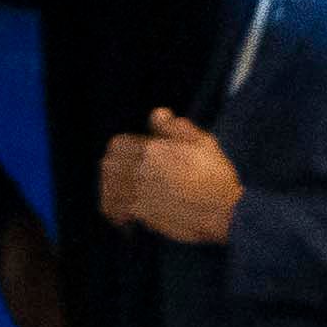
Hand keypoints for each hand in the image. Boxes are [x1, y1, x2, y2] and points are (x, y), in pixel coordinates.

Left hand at [100, 109, 239, 247]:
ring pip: (106, 186)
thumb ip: (176, 127)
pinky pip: (111, 208)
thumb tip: (156, 114)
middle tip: (126, 169)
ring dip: (111, 186)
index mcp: (153, 149)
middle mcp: (140, 170)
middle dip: (114, 165)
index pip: (117, 144)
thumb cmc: (215, 174)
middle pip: (107, 164)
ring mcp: (136, 193)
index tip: (131, 151)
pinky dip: (112, 208)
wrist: (220, 210)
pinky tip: (123, 210)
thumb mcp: (203, 142)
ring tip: (123, 188)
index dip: (122, 146)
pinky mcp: (137, 213)